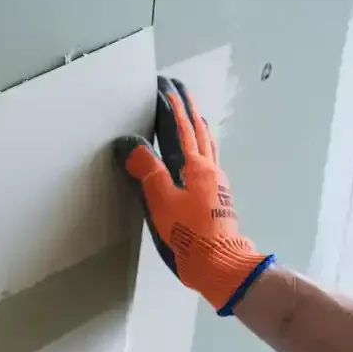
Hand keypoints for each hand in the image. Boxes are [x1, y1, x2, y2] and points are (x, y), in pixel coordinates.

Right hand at [114, 76, 273, 314]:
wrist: (220, 265)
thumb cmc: (190, 234)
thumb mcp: (162, 203)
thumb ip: (148, 172)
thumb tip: (133, 145)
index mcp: (196, 167)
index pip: (182, 128)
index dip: (172, 107)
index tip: (165, 86)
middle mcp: (210, 170)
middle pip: (199, 132)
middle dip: (188, 109)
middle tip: (180, 89)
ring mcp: (216, 184)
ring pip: (207, 147)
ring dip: (198, 128)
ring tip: (191, 116)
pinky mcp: (216, 198)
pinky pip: (207, 163)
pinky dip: (200, 149)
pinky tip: (197, 157)